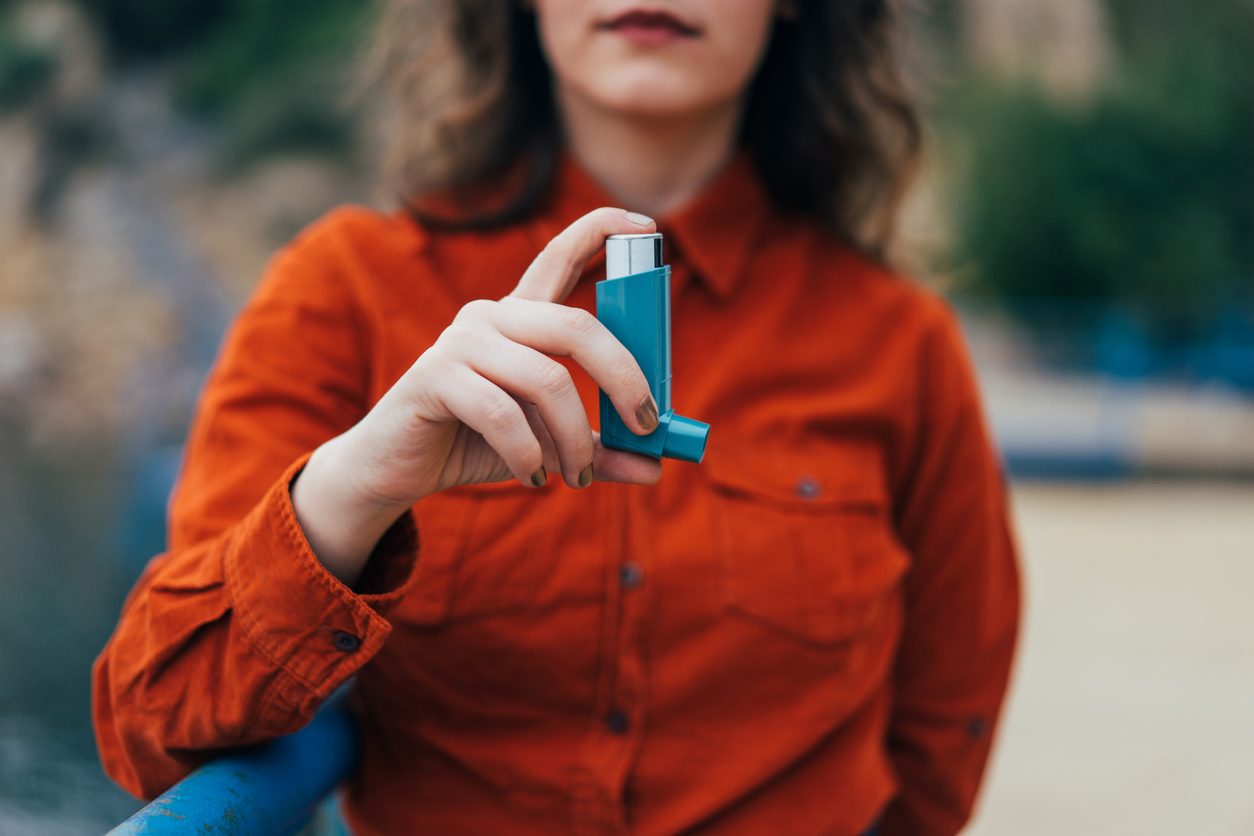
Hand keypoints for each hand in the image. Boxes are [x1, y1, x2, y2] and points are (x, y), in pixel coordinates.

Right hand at [291, 208, 663, 583]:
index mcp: (521, 319)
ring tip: (576, 476)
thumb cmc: (474, 443)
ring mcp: (461, 341)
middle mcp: (492, 316)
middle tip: (646, 425)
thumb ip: (597, 448)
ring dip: (574, 439)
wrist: (395, 469)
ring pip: (547, 380)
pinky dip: (529, 453)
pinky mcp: (434, 376)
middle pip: (577, 327)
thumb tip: (655, 466)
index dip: (603, 232)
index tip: (648, 227)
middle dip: (624, 377)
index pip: (561, 256)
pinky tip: (532, 478)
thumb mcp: (547, 446)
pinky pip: (502, 414)